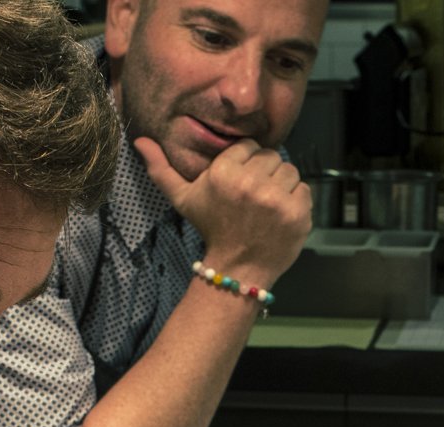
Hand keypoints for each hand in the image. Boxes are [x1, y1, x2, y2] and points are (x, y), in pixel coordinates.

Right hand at [134, 136, 310, 285]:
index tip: (241, 185)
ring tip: (267, 207)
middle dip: (265, 174)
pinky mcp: (297, 213)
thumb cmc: (212, 230)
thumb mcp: (184, 200)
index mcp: (225, 172)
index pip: (250, 146)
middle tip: (255, 199)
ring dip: (282, 186)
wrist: (237, 270)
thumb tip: (139, 139)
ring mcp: (276, 199)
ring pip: (290, 171)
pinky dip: (296, 202)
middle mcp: (251, 182)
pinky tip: (280, 217)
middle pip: (272, 157)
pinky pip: (304, 190)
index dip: (247, 164)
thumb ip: (162, 170)